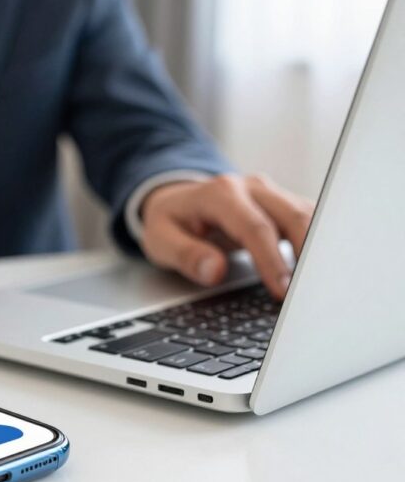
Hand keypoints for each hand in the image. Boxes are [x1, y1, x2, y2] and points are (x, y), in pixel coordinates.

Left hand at [140, 175, 314, 298]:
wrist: (177, 201)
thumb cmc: (170, 222)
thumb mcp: (161, 240)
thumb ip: (186, 255)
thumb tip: (214, 271)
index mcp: (220, 194)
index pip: (255, 228)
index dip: (271, 261)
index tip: (282, 291)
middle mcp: (251, 188)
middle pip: (293, 216)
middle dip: (306, 256)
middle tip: (308, 294)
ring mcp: (271, 194)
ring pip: (309, 216)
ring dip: (318, 249)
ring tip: (320, 285)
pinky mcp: (284, 204)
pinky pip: (310, 220)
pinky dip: (319, 243)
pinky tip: (320, 270)